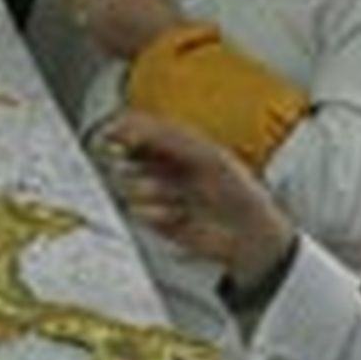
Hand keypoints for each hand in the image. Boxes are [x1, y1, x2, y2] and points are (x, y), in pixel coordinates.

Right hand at [100, 112, 295, 284]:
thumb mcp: (206, 155)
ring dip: (152, 190)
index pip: (137, 129)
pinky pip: (138, 212)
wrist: (249, 235)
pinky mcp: (155, 220)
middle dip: (131, 163)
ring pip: (128, 185)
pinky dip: (157, 213)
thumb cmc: (238, 190)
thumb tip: (131, 124)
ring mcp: (157, 193)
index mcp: (176, 143)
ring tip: (180, 196)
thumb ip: (168, 138)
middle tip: (149, 168)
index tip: (111, 133)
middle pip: (124, 157)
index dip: (121, 129)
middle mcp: (162, 166)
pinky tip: (179, 215)